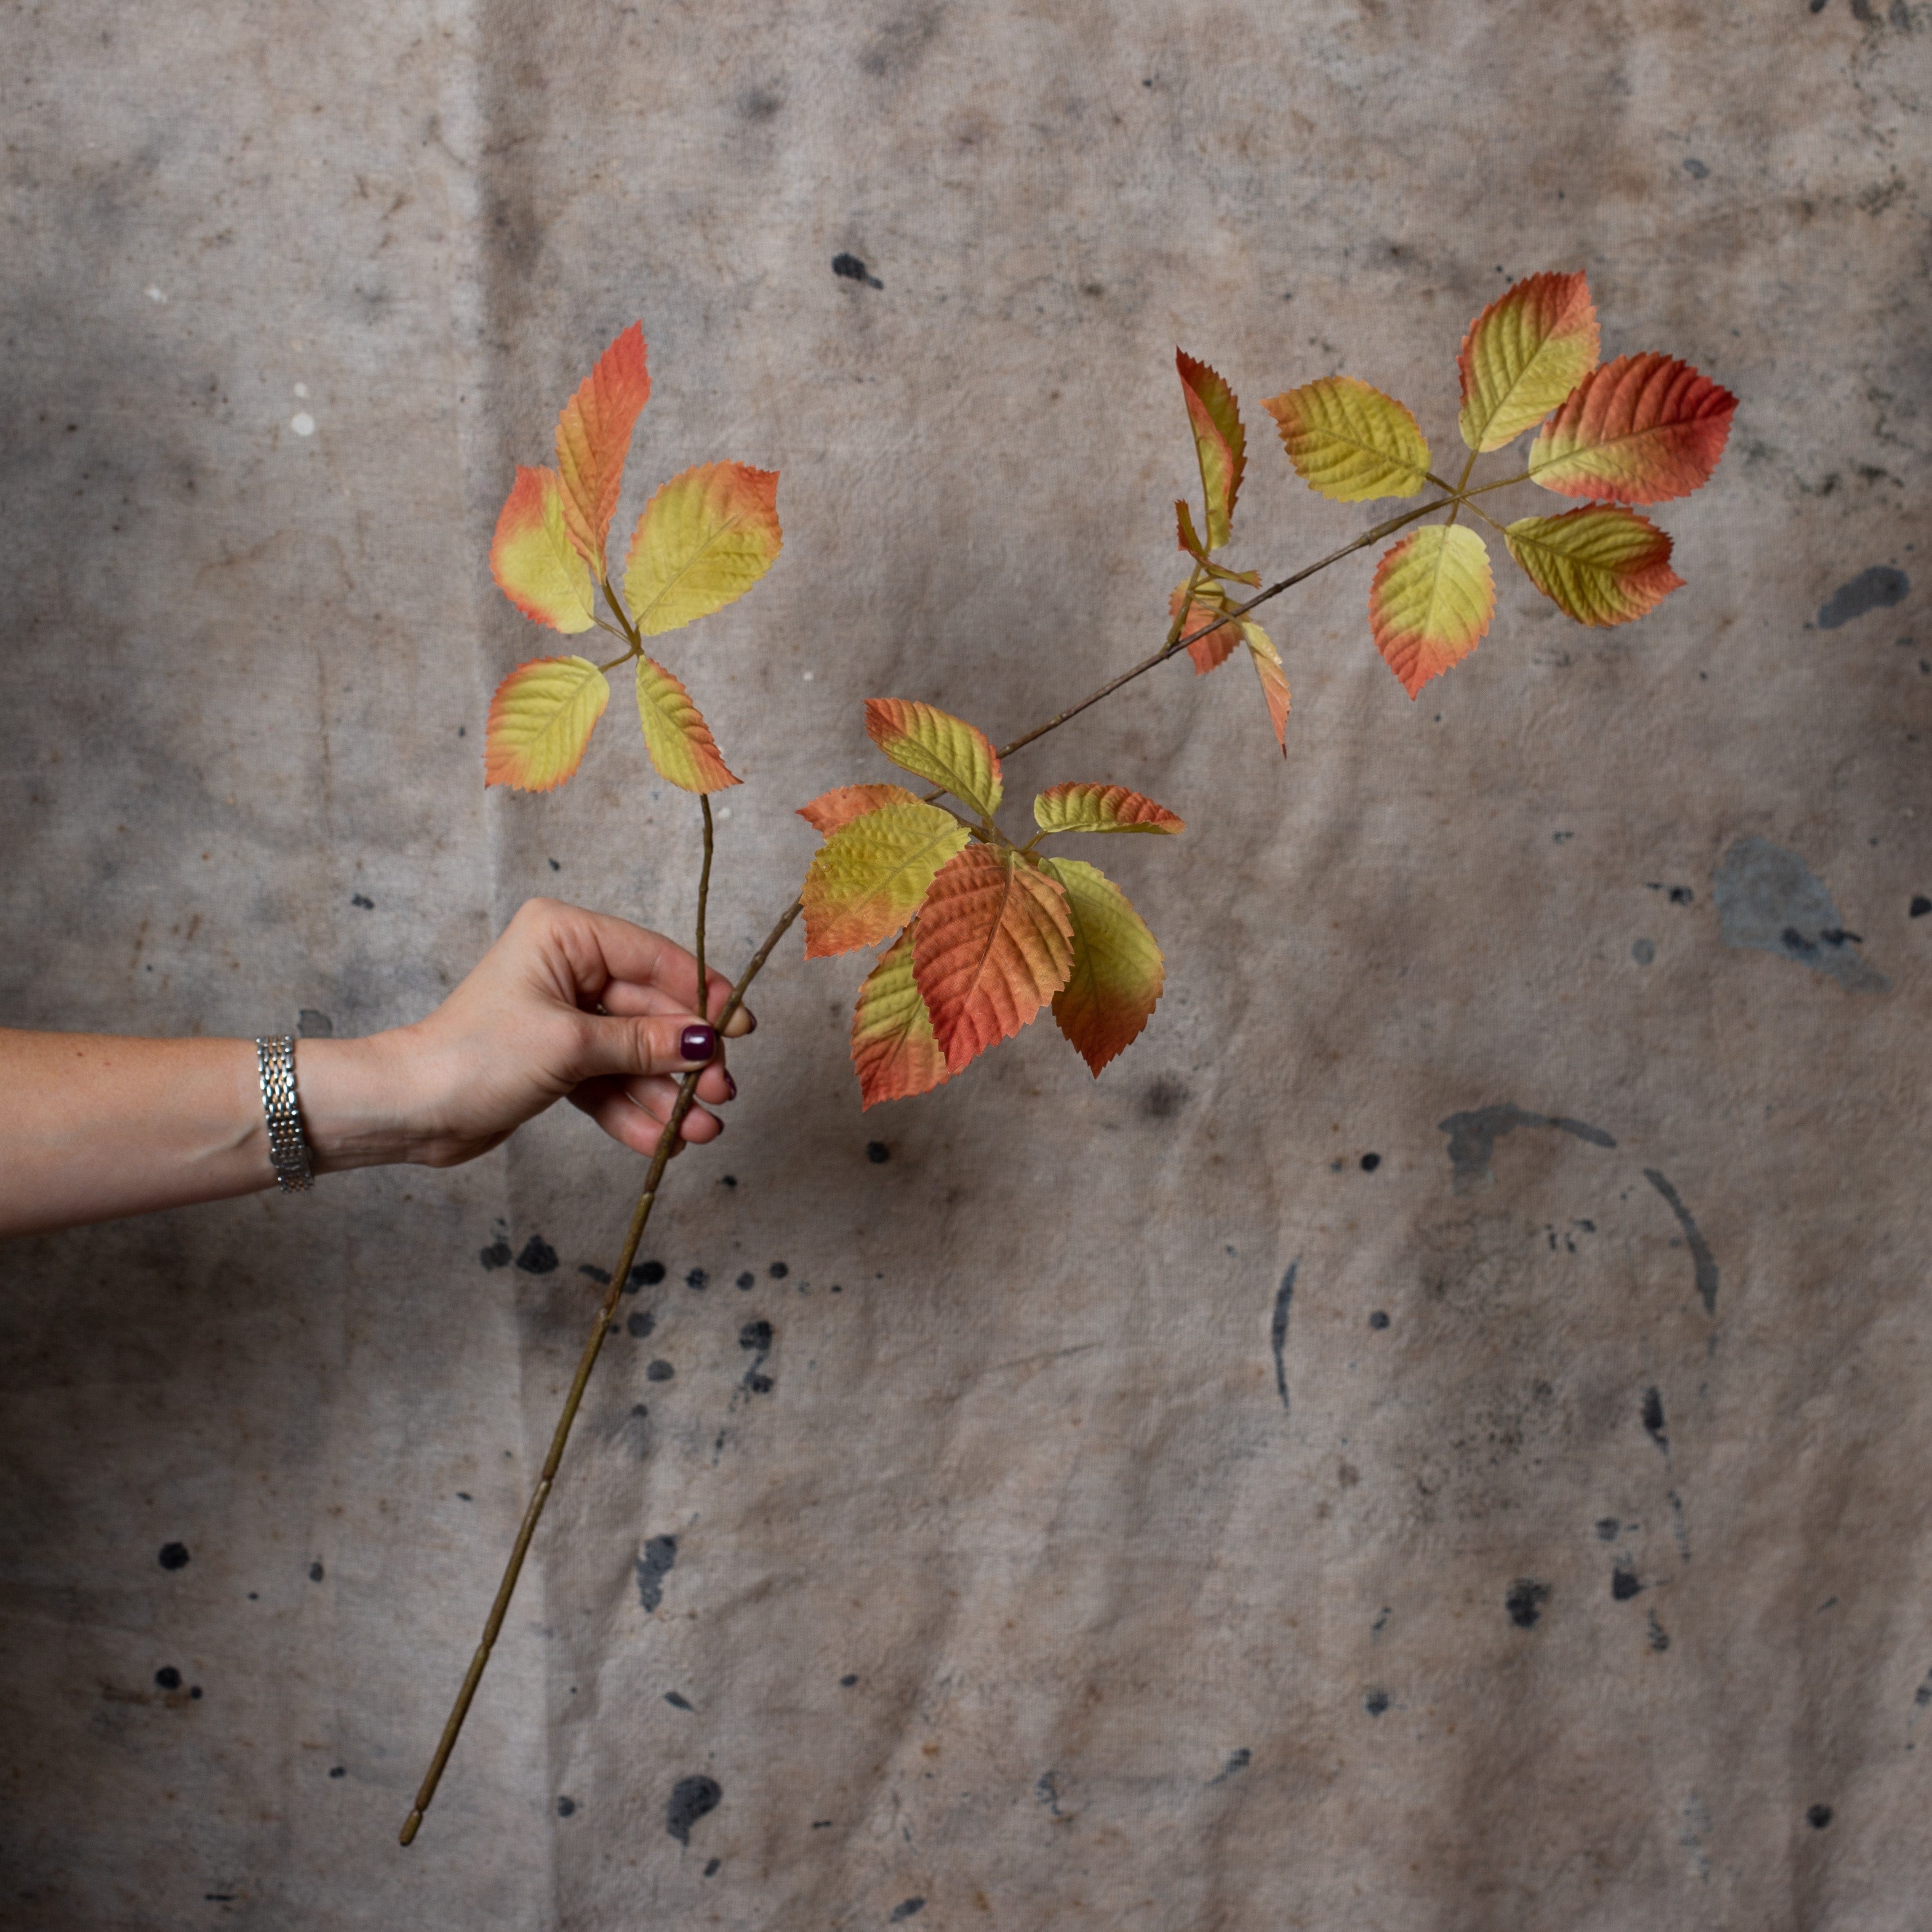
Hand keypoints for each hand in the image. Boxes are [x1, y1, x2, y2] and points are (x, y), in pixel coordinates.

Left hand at [306, 898, 751, 1171]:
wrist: (410, 1112)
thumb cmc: (475, 1058)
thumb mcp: (570, 1046)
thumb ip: (644, 1043)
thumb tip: (706, 1042)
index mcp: (566, 935)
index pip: (654, 958)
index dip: (702, 995)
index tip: (741, 1030)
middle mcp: (568, 967)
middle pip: (650, 1011)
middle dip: (685, 1059)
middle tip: (722, 1093)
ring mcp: (565, 1016)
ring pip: (635, 1053)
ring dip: (667, 1095)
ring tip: (700, 1130)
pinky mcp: (559, 1059)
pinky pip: (611, 1080)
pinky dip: (635, 1110)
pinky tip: (663, 1140)